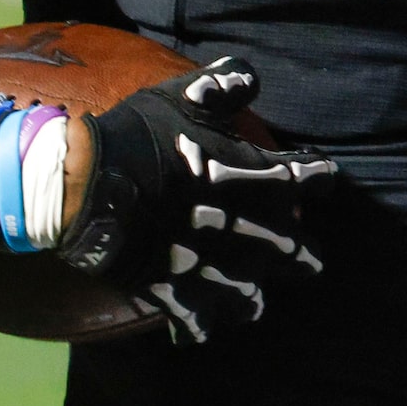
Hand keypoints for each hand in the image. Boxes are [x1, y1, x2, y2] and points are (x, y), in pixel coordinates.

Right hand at [58, 58, 337, 344]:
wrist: (89, 186)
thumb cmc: (141, 135)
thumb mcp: (183, 95)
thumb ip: (224, 85)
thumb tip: (251, 80)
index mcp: (259, 181)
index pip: (311, 177)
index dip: (316, 176)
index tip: (316, 178)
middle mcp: (249, 232)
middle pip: (296, 254)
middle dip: (302, 254)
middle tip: (305, 256)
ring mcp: (213, 270)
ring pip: (251, 299)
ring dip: (253, 294)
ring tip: (252, 293)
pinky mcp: (176, 295)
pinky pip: (199, 325)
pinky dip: (202, 325)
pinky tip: (200, 323)